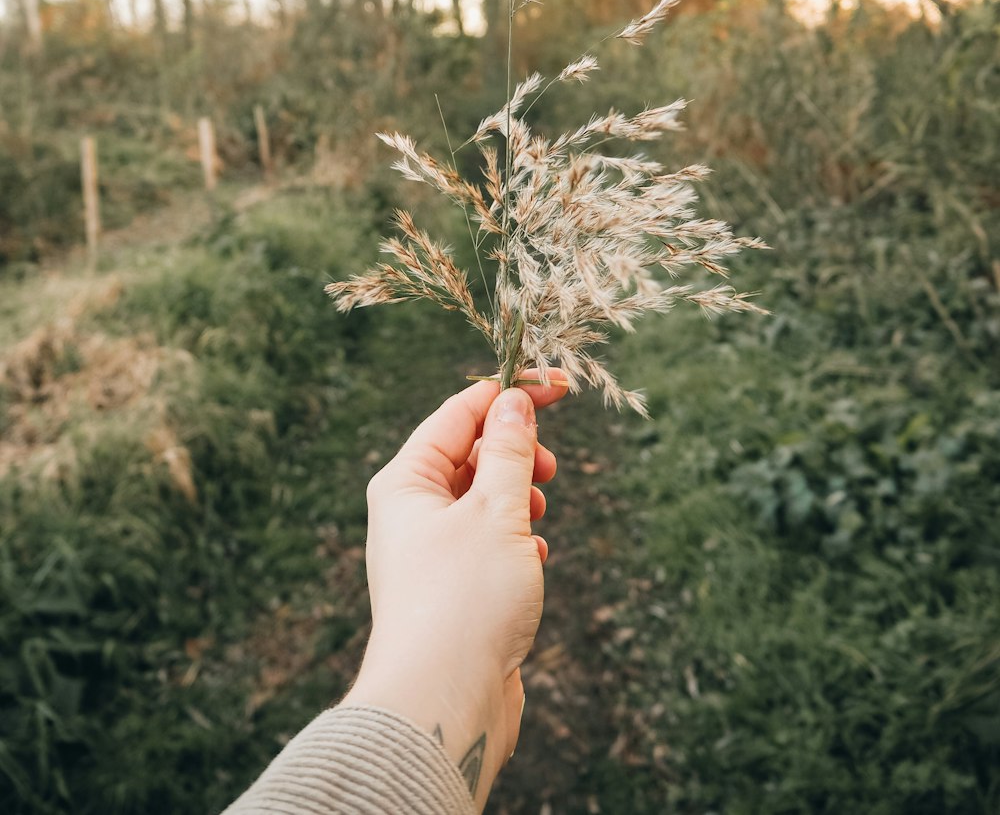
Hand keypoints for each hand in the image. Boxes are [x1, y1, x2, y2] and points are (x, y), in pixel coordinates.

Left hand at [341, 376, 566, 810]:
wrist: (443, 706)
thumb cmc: (463, 601)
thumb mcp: (496, 510)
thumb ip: (509, 450)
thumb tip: (513, 402)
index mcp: (406, 482)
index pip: (460, 413)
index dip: (510, 394)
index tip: (560, 384)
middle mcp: (411, 514)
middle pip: (470, 454)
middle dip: (516, 452)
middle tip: (549, 468)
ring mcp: (431, 555)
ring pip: (483, 501)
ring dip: (518, 499)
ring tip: (537, 520)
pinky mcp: (454, 593)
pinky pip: (489, 545)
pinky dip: (516, 543)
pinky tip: (533, 562)